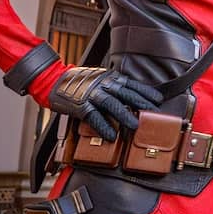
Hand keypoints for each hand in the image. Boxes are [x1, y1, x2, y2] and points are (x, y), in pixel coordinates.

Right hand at [47, 66, 162, 140]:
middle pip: (126, 94)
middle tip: (154, 113)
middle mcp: (103, 85)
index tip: (159, 100)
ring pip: (112, 105)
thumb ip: (114, 84)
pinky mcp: (80, 106)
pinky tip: (111, 136)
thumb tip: (131, 94)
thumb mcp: (100, 78)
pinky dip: (103, 126)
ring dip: (124, 116)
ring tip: (135, 126)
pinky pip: (93, 117)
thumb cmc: (80, 82)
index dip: (146, 92)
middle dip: (141, 103)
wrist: (53, 80)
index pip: (132, 85)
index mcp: (110, 78)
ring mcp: (91, 95)